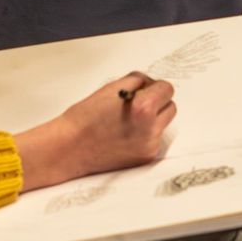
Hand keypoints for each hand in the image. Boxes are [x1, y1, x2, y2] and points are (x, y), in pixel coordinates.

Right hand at [15, 73, 174, 190]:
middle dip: (157, 103)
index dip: (154, 87)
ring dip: (153, 119)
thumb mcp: (112, 88)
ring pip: (163, 125)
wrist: (71, 147)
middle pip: (170, 107)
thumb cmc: (85, 117)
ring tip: (129, 120)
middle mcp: (151, 129)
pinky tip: (125, 135)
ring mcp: (149, 145)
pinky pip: (153, 140)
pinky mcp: (145, 158)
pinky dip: (144, 135)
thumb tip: (150, 85)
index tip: (146, 89)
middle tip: (137, 103)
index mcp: (144, 107)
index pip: (167, 89)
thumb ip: (137, 82)